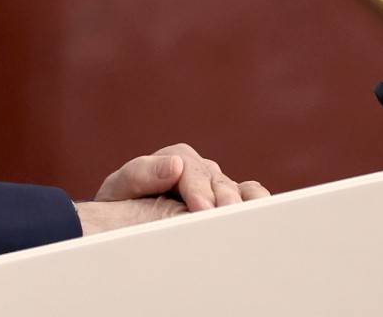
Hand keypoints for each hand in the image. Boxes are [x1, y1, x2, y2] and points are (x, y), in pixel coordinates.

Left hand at [74, 144, 269, 235]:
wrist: (121, 223)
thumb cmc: (120, 206)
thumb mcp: (120, 189)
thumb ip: (142, 174)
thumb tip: (175, 165)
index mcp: (173, 159)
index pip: (190, 169)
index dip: (197, 188)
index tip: (201, 207)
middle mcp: (198, 170)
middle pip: (215, 179)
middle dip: (221, 198)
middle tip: (226, 217)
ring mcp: (214, 185)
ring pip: (234, 188)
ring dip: (241, 202)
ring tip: (245, 218)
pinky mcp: (226, 202)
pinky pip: (249, 195)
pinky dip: (256, 201)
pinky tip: (261, 213)